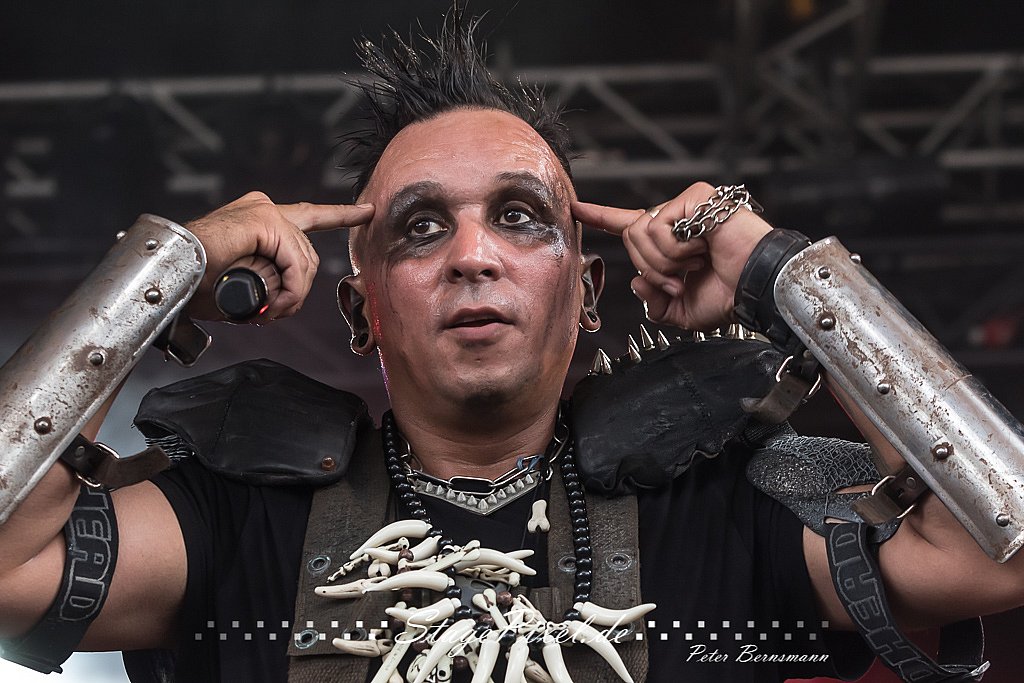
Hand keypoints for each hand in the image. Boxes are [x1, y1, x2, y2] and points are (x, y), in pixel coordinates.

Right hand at [184, 191, 373, 320]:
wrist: (168, 277)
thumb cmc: (197, 285)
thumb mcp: (247, 283)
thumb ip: (272, 280)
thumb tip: (292, 294)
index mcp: (260, 218)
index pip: (311, 215)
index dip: (342, 215)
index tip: (368, 212)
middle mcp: (265, 207)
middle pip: (309, 253)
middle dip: (301, 288)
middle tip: (276, 311)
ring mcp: (264, 210)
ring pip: (304, 262)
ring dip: (291, 294)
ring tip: (266, 310)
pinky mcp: (262, 220)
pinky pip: (294, 262)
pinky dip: (289, 287)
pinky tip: (271, 301)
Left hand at [573, 182, 770, 330]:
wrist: (757, 289)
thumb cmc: (728, 296)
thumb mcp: (680, 312)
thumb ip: (653, 303)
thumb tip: (636, 282)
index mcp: (669, 241)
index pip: (627, 225)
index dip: (600, 217)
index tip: (576, 208)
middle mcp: (675, 218)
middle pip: (630, 237)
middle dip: (651, 268)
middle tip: (680, 280)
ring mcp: (685, 205)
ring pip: (641, 233)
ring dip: (663, 261)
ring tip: (694, 264)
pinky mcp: (696, 197)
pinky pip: (659, 226)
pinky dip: (675, 249)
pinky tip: (701, 250)